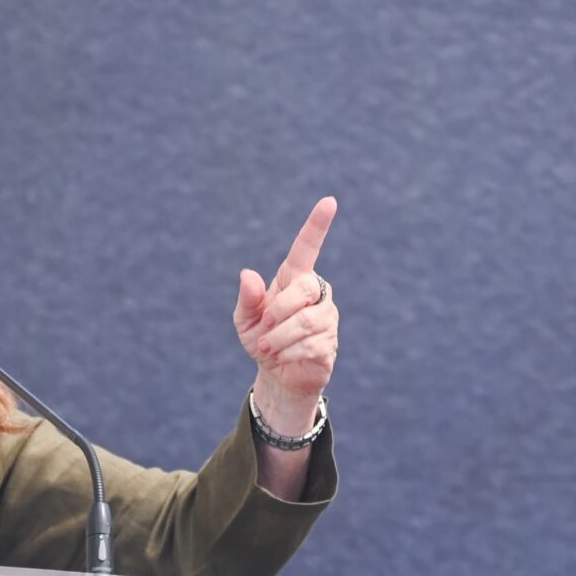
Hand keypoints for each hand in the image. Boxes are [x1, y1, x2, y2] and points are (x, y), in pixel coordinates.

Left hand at [234, 197, 338, 434]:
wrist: (278, 374)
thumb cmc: (262, 339)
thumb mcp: (244, 320)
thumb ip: (247, 299)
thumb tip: (248, 274)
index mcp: (293, 280)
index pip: (307, 248)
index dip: (317, 225)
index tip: (329, 201)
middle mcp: (316, 293)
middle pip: (304, 289)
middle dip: (278, 312)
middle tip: (262, 329)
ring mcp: (327, 317)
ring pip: (306, 322)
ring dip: (278, 338)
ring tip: (268, 348)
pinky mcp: (331, 343)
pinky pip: (311, 344)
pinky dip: (288, 353)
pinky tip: (282, 358)